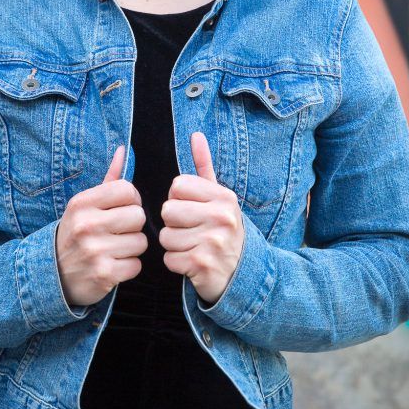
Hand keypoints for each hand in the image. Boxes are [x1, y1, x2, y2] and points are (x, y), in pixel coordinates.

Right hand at [55, 145, 147, 307]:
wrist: (52, 274)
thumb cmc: (76, 233)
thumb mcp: (85, 204)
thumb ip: (108, 178)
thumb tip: (124, 149)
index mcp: (82, 203)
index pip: (127, 190)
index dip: (132, 200)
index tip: (123, 208)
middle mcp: (86, 225)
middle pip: (138, 216)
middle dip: (133, 225)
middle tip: (118, 231)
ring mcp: (94, 251)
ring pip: (141, 242)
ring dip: (132, 248)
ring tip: (114, 249)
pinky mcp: (103, 274)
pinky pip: (136, 265)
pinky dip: (129, 267)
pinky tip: (113, 265)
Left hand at [159, 131, 244, 305]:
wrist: (242, 274)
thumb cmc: (222, 230)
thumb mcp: (218, 197)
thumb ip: (204, 166)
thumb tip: (195, 134)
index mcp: (224, 197)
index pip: (177, 186)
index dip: (178, 199)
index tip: (192, 210)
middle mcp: (222, 217)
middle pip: (168, 210)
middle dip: (174, 223)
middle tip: (191, 231)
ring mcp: (213, 242)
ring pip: (166, 236)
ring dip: (174, 245)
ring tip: (192, 246)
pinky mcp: (202, 265)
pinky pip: (169, 259)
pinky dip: (176, 263)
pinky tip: (191, 262)